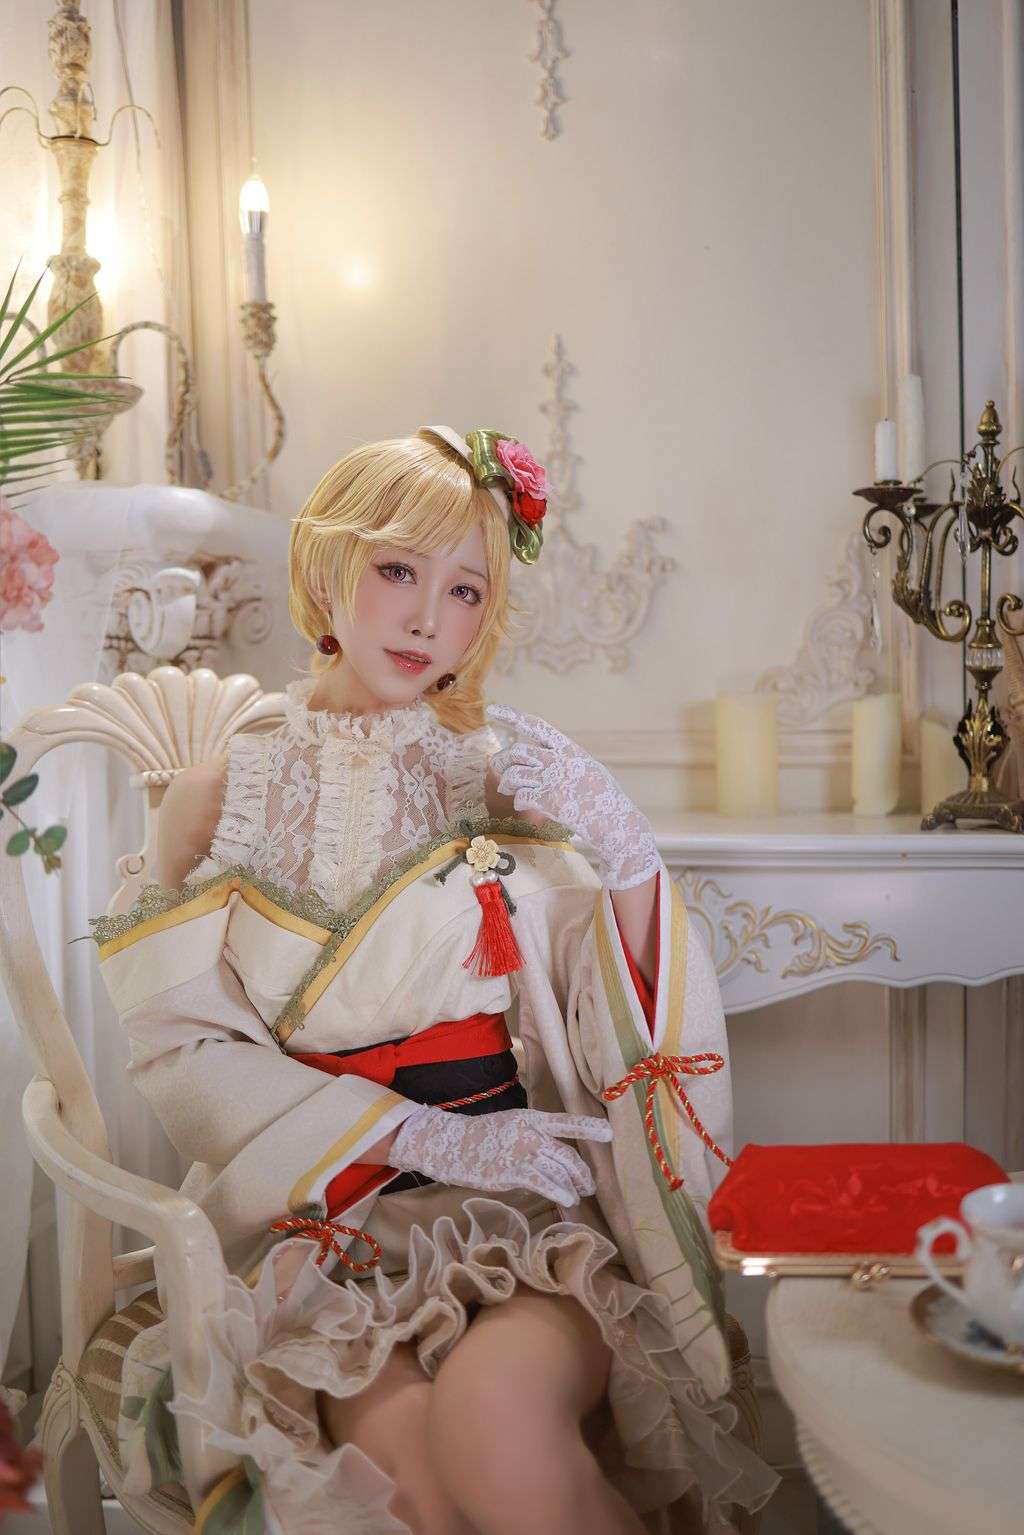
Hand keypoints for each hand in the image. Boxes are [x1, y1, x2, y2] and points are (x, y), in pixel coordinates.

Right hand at [389, 1104, 612, 1205]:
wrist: (453, 1145)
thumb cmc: (484, 1137)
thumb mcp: (513, 1126)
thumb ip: (536, 1137)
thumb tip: (559, 1157)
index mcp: (532, 1118)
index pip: (566, 1122)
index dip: (589, 1127)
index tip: (609, 1134)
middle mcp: (530, 1132)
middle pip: (567, 1154)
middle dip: (583, 1172)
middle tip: (590, 1185)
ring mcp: (521, 1152)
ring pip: (558, 1170)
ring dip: (574, 1185)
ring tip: (579, 1195)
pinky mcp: (511, 1171)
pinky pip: (543, 1182)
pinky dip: (559, 1191)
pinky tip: (568, 1200)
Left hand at [486, 703, 661, 889]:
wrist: (616, 822)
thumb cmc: (605, 798)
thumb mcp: (589, 768)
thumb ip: (566, 760)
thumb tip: (544, 755)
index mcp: (570, 749)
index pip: (536, 726)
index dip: (512, 716)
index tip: (491, 709)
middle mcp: (560, 761)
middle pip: (517, 751)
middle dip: (501, 760)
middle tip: (498, 768)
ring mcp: (554, 780)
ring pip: (514, 775)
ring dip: (506, 783)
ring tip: (507, 789)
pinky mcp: (549, 801)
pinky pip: (520, 797)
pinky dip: (517, 802)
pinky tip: (524, 806)